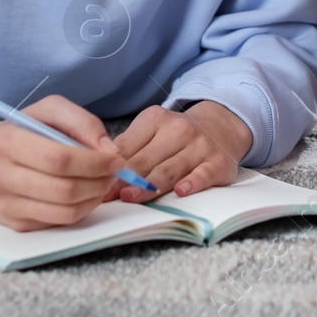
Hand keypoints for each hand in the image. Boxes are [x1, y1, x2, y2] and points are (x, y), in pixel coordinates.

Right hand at [0, 96, 124, 231]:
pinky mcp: (12, 223)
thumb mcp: (46, 111)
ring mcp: (5, 204)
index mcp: (7, 141)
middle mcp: (0, 175)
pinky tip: (84, 194)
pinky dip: (80, 210)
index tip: (115, 159)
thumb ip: (81, 121)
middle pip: (64, 189)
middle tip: (112, 173)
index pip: (60, 159)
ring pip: (64, 212)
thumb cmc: (17, 131)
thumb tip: (107, 150)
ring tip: (102, 183)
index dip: (94, 162)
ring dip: (94, 199)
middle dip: (99, 182)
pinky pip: (57, 223)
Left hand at [111, 101, 252, 200]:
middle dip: (124, 180)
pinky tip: (181, 191)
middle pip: (146, 160)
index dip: (109, 167)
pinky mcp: (218, 162)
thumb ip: (129, 148)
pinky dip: (192, 182)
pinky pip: (204, 174)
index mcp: (155, 119)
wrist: (221, 126)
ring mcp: (199, 146)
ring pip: (170, 170)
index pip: (127, 146)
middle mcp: (179, 130)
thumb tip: (99, 171)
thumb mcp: (152, 130)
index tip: (95, 182)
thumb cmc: (177, 136)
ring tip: (132, 197)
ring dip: (149, 185)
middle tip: (107, 196)